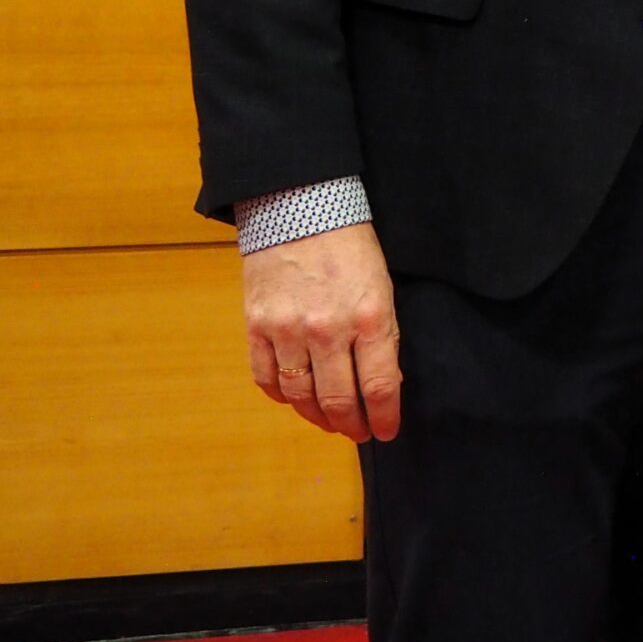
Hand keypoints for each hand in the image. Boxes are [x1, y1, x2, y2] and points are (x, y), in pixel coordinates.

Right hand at [242, 221, 401, 442]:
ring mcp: (288, 331)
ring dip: (316, 417)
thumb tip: (384, 382)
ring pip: (300, 396)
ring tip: (329, 421)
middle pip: (338, 399)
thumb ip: (383, 334)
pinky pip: (266, 379)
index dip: (384, 416)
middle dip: (351, 424)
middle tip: (357, 431)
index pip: (379, 386)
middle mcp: (328, 330)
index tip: (386, 431)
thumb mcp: (383, 287)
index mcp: (370, 317)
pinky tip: (294, 399)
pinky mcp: (256, 327)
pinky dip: (281, 396)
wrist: (300, 209)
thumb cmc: (351, 248)